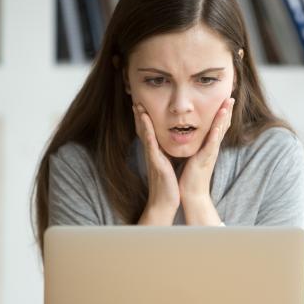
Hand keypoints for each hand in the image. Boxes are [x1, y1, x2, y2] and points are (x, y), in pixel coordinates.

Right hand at [133, 103, 179, 224]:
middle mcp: (151, 153)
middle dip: (140, 115)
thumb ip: (164, 157)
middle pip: (143, 130)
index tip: (142, 105)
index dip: (145, 119)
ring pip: (145, 135)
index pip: (149, 132)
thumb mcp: (166, 167)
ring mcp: (152, 157)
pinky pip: (151, 146)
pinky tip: (146, 124)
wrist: (165, 203)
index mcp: (156, 153)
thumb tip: (166, 149)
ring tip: (138, 106)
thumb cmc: (167, 186)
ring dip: (141, 120)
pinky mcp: (156, 163)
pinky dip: (148, 134)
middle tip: (136, 99)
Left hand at [179, 97, 233, 222]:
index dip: (221, 113)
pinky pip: (212, 144)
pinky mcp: (205, 159)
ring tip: (228, 103)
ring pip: (220, 131)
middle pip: (222, 126)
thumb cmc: (190, 177)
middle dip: (227, 110)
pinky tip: (218, 123)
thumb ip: (196, 147)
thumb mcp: (194, 157)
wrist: (192, 194)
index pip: (217, 127)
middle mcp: (212, 148)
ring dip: (224, 117)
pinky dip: (216, 133)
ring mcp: (210, 153)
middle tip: (231, 96)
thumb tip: (194, 139)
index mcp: (208, 147)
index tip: (224, 100)